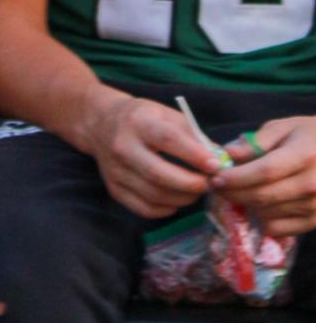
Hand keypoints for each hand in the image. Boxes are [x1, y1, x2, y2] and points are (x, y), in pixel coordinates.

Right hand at [84, 93, 216, 217]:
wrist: (100, 122)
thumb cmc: (142, 117)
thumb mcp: (166, 114)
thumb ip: (194, 136)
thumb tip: (222, 160)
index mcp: (138, 122)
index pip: (168, 140)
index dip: (194, 155)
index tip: (216, 166)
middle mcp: (122, 146)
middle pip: (159, 174)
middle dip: (191, 184)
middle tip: (209, 184)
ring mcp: (115, 170)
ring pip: (154, 195)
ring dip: (183, 198)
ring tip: (195, 191)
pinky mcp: (113, 188)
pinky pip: (145, 208)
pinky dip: (167, 209)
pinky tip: (176, 199)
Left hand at [213, 117, 315, 235]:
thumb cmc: (309, 137)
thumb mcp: (284, 128)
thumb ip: (256, 141)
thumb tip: (229, 153)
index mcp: (303, 156)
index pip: (263, 172)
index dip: (236, 177)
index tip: (216, 177)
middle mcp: (312, 184)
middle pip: (262, 196)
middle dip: (233, 192)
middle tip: (217, 185)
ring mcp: (315, 206)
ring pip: (266, 213)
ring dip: (246, 204)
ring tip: (240, 190)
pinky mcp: (315, 222)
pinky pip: (278, 229)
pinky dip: (263, 219)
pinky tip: (261, 204)